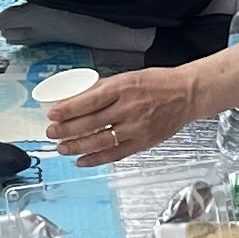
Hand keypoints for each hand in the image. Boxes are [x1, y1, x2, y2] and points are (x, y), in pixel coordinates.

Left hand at [44, 64, 197, 167]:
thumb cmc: (159, 83)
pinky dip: (96, 159)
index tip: (52, 115)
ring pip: (100, 141)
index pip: (88, 101)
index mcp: (123, 88)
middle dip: (66, 130)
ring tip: (62, 148)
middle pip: (91, 123)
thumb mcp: (129, 77)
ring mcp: (136, 128)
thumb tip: (78, 96)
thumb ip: (105, 88)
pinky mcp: (143, 142)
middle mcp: (129, 109)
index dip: (68, 110)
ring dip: (77, 146)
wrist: (187, 94)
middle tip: (51, 133)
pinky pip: (115, 154)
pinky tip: (82, 161)